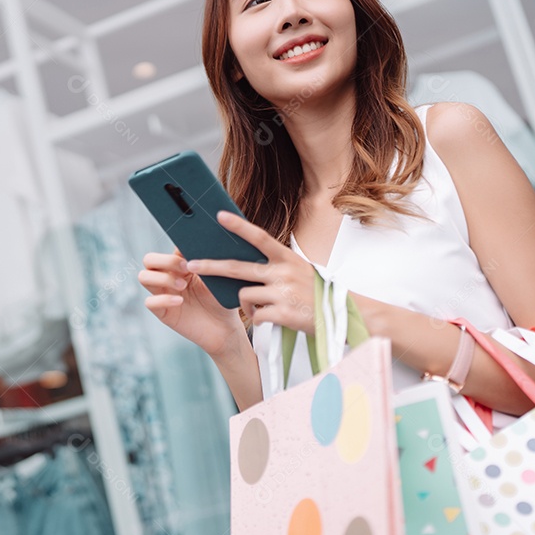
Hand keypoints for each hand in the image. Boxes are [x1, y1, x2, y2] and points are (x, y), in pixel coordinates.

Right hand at [138, 248, 245, 359]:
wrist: (225, 328)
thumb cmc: (222, 300)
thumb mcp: (216, 278)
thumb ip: (204, 261)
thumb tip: (198, 244)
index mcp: (180, 266)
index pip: (167, 249)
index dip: (176, 250)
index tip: (191, 255)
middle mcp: (168, 277)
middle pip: (149, 260)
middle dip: (165, 261)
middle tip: (185, 268)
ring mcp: (163, 294)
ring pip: (144, 277)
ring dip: (162, 278)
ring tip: (183, 287)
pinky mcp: (162, 312)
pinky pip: (149, 301)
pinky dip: (163, 299)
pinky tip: (179, 301)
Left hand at [185, 211, 317, 336]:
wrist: (343, 316)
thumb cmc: (317, 293)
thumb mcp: (300, 271)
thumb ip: (276, 266)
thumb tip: (245, 265)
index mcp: (287, 258)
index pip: (259, 237)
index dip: (238, 226)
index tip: (219, 216)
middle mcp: (284, 272)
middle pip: (237, 268)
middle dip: (210, 266)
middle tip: (191, 265)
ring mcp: (283, 292)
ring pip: (245, 295)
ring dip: (249, 305)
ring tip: (263, 308)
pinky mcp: (283, 313)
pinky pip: (256, 315)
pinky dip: (260, 318)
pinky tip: (274, 318)